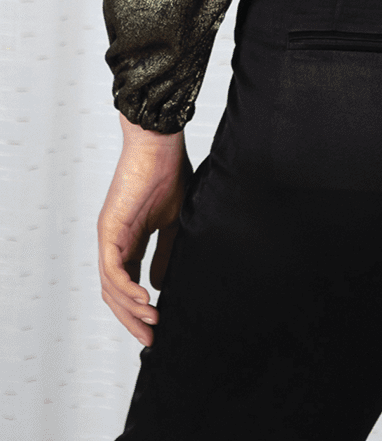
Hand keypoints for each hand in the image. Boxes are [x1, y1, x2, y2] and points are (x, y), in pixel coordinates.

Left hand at [98, 113, 192, 346]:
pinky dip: (126, 289)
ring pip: (111, 286)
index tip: (158, 325)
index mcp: (129, 238)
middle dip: (132, 318)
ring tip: (152, 320)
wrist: (161, 142)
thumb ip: (165, 251)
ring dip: (130, 308)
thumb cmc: (170, 171)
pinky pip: (113, 269)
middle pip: (114, 292)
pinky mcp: (109, 229)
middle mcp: (114, 240)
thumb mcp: (174, 220)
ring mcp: (109, 236)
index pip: (126, 283)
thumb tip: (158, 284)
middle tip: (152, 337)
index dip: (138, 307)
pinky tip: (145, 300)